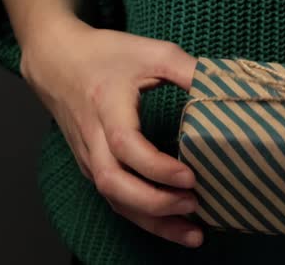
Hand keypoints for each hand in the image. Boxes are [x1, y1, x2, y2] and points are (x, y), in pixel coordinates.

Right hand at [19, 17, 202, 246]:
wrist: (57, 60)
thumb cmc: (106, 55)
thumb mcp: (152, 52)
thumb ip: (188, 70)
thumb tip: (226, 89)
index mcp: (108, 106)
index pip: (127, 146)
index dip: (158, 167)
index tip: (191, 176)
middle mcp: (94, 138)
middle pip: (114, 183)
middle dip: (155, 202)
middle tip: (194, 204)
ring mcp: (91, 155)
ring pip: (114, 199)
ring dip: (152, 220)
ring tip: (192, 233)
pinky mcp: (94, 165)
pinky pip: (116, 197)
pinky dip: (143, 215)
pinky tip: (172, 223)